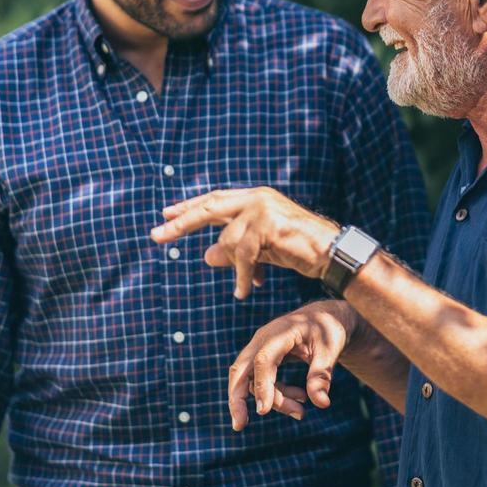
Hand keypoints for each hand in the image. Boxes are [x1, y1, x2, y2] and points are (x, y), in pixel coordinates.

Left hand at [150, 187, 337, 299]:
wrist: (330, 253)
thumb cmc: (299, 250)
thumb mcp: (261, 251)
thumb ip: (234, 250)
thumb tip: (206, 255)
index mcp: (255, 198)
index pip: (216, 199)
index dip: (191, 207)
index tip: (167, 214)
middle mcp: (257, 197)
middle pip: (210, 207)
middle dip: (182, 223)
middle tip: (156, 234)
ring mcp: (262, 208)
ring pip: (229, 240)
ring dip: (236, 267)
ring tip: (246, 285)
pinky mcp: (268, 224)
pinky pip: (244, 254)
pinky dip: (243, 274)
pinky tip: (246, 289)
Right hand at [227, 301, 354, 430]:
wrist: (326, 317)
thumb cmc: (328, 330)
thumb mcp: (330, 350)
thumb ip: (322, 375)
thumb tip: (322, 404)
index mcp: (281, 332)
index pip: (263, 360)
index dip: (262, 386)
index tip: (263, 411)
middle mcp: (264, 339)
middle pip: (240, 370)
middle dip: (237, 399)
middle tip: (240, 426)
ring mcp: (260, 348)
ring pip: (250, 379)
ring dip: (271, 399)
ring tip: (300, 413)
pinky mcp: (263, 357)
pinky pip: (261, 380)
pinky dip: (276, 394)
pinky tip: (300, 400)